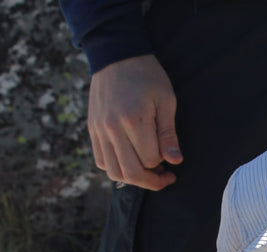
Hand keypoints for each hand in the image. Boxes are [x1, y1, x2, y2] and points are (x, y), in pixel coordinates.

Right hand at [87, 55, 182, 190]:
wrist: (117, 55)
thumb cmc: (147, 76)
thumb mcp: (166, 100)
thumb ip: (168, 134)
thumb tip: (175, 161)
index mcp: (133, 119)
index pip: (150, 160)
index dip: (164, 164)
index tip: (173, 161)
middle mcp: (111, 128)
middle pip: (130, 173)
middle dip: (151, 181)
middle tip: (165, 177)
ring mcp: (98, 130)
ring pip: (114, 171)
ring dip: (133, 178)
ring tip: (148, 170)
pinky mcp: (91, 129)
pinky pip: (101, 161)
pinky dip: (116, 168)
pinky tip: (130, 160)